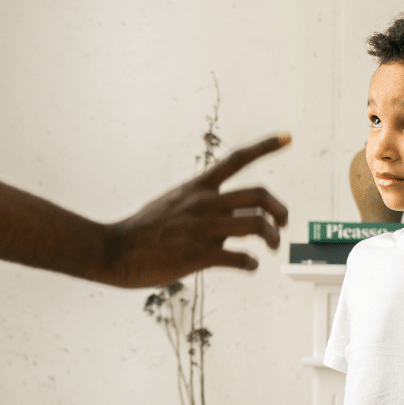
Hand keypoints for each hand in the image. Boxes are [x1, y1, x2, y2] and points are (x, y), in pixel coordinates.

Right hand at [104, 134, 290, 287]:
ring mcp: (202, 229)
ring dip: (272, 237)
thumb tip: (231, 221)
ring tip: (272, 248)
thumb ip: (203, 207)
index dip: (266, 146)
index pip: (237, 159)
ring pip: (256, 225)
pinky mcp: (199, 255)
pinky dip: (251, 264)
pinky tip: (250, 266)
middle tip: (283, 223)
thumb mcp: (172, 204)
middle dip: (280, 210)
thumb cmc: (142, 231)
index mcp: (197, 187)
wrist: (115, 250)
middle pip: (259, 194)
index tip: (288, 138)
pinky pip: (240, 258)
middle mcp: (204, 203)